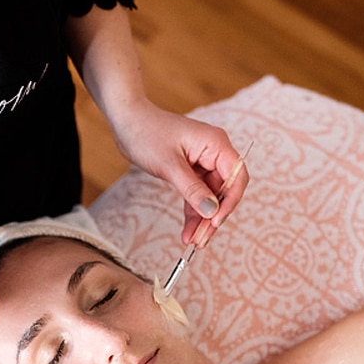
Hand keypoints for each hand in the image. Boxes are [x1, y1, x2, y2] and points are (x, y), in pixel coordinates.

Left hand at [113, 99, 249, 244]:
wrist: (127, 121)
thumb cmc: (147, 134)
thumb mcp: (170, 165)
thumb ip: (192, 189)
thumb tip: (211, 211)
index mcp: (216, 144)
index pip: (236, 177)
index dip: (230, 202)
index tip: (216, 222)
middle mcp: (214, 153)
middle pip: (225, 191)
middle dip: (214, 216)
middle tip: (202, 240)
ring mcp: (203, 162)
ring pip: (211, 197)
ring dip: (202, 220)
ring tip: (193, 241)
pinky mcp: (191, 171)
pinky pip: (197, 196)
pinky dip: (193, 213)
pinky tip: (187, 231)